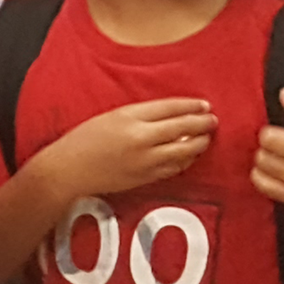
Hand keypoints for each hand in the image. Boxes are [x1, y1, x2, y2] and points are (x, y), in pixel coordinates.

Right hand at [41, 97, 218, 198]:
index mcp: (130, 118)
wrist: (70, 170)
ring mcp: (146, 161)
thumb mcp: (111, 116)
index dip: (191, 106)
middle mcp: (141, 139)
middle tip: (213, 120)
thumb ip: (141, 115)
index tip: (205, 105)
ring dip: (199, 143)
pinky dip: (186, 159)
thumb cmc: (85, 139)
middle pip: (183, 129)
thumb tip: (171, 114)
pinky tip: (190, 154)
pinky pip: (175, 168)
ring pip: (184, 151)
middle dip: (202, 124)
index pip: (170, 108)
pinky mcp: (146, 178)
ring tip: (206, 137)